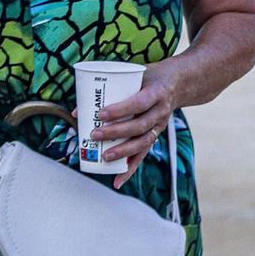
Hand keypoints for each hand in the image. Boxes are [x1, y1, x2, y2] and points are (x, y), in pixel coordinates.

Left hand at [86, 63, 177, 188]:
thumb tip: (77, 111)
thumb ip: (108, 89)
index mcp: (156, 92)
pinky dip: (131, 168)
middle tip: (95, 134)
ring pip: (143, 142)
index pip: (139, 103)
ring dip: (123, 152)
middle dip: (116, 133)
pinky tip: (118, 180)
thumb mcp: (134, 75)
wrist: (176, 84)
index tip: (101, 114)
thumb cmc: (149, 78)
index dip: (121, 110)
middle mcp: (160, 111)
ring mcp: (160, 125)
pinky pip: (143, 154)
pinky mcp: (155, 135)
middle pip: (139, 126)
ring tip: (105, 157)